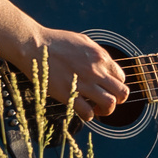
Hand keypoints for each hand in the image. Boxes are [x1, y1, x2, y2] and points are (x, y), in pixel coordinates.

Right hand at [13, 27, 128, 122]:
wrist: (35, 46)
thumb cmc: (56, 42)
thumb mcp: (84, 41)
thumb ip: (97, 54)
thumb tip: (105, 64)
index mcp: (101, 57)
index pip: (121, 77)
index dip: (116, 85)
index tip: (107, 89)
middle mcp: (96, 71)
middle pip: (122, 92)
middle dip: (118, 100)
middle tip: (107, 101)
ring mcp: (83, 83)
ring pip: (109, 104)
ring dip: (106, 110)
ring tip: (97, 109)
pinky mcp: (68, 94)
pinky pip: (87, 112)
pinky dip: (88, 115)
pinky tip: (83, 111)